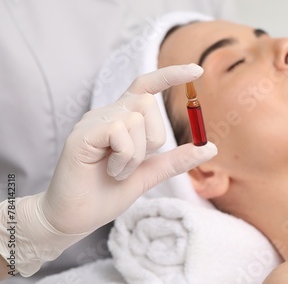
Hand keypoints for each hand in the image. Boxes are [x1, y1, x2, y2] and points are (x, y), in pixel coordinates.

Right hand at [0, 64, 216, 276]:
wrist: (76, 218)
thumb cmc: (107, 193)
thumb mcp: (149, 174)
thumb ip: (176, 160)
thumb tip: (210, 148)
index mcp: (123, 119)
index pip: (147, 85)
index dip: (171, 75)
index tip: (197, 71)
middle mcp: (108, 114)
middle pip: (148, 103)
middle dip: (153, 138)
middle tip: (133, 163)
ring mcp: (92, 122)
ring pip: (136, 119)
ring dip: (136, 155)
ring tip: (118, 171)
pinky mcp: (81, 135)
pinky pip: (120, 132)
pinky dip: (124, 158)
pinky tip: (109, 171)